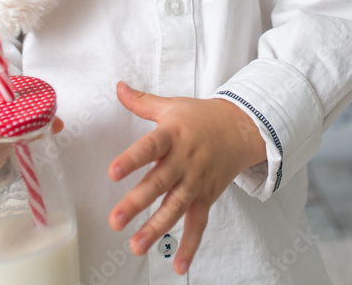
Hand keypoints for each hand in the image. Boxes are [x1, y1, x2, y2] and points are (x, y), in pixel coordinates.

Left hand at [108, 82, 266, 275]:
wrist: (239, 128)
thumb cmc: (199, 117)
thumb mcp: (170, 106)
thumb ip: (141, 102)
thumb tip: (118, 86)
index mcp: (172, 135)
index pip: (149, 147)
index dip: (131, 159)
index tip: (112, 172)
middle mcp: (184, 160)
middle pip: (158, 183)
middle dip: (136, 203)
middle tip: (115, 220)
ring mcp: (196, 181)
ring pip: (175, 208)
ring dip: (156, 229)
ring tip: (135, 245)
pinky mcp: (207, 197)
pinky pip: (199, 224)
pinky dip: (190, 246)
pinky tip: (177, 265)